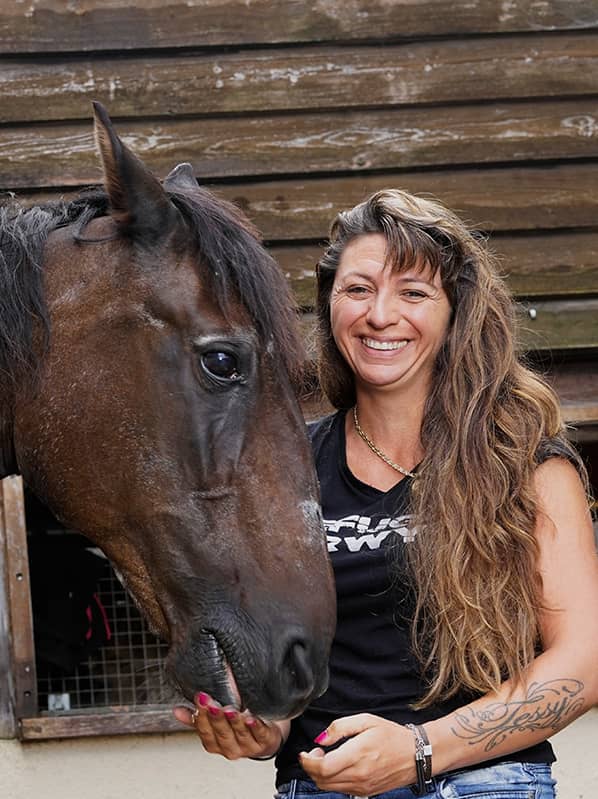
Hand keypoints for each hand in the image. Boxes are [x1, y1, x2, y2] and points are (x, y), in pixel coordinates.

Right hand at [173, 692, 283, 760]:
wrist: (265, 737)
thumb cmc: (236, 729)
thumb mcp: (215, 725)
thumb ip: (196, 718)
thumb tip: (176, 711)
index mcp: (216, 744)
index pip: (206, 734)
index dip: (202, 718)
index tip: (200, 699)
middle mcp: (231, 748)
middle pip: (222, 734)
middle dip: (216, 718)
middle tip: (212, 704)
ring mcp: (248, 746)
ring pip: (240, 734)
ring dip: (234, 722)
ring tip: (230, 710)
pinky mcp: (265, 741)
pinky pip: (260, 734)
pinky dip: (255, 726)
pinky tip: (251, 718)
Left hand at [299, 714, 416, 794]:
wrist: (416, 755)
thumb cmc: (392, 735)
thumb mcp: (366, 720)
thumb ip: (340, 727)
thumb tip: (321, 738)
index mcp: (357, 755)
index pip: (322, 768)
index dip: (307, 761)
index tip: (305, 752)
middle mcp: (358, 775)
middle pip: (322, 780)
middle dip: (311, 767)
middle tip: (315, 752)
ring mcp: (362, 786)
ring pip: (329, 788)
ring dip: (320, 775)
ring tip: (326, 757)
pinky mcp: (366, 792)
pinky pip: (341, 790)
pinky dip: (332, 780)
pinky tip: (338, 766)